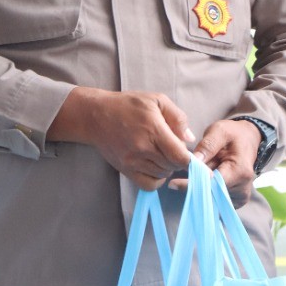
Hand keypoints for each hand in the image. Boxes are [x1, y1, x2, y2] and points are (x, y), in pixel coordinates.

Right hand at [50, 86, 192, 190]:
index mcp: (153, 130)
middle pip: (173, 166)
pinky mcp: (125, 169)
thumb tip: (190, 139)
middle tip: (173, 148)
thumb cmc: (127, 105)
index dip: (190, 159)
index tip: (190, 153)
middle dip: (179, 160)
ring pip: (163, 175)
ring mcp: (132, 161)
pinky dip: (156, 179)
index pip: (180, 157)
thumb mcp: (157, 101)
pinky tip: (155, 166)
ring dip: (168, 167)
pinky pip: (148, 184)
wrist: (94, 115)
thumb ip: (178, 118)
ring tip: (162, 153)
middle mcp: (142, 149)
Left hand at [171, 119, 261, 204]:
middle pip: (210, 193)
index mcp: (240, 171)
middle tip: (190, 169)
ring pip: (211, 197)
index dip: (192, 184)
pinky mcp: (236, 200)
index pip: (212, 184)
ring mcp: (240, 196)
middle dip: (196, 183)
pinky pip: (216, 200)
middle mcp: (243, 188)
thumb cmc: (233, 134)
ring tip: (207, 168)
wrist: (249, 139)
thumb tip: (192, 162)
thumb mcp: (219, 131)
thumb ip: (207, 146)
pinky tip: (210, 177)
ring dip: (202, 186)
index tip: (173, 184)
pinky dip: (208, 190)